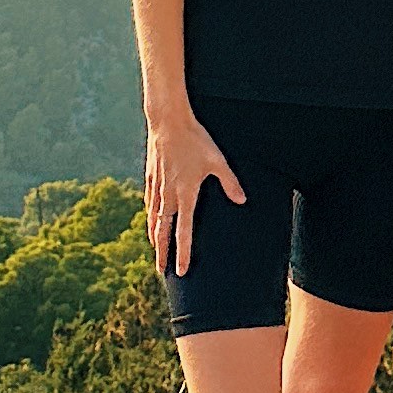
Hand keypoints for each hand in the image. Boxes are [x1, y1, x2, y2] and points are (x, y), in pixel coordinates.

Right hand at [144, 105, 245, 276]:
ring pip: (153, 219)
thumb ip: (230, 182)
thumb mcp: (218, 160)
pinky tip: (151, 218)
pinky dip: (149, 215)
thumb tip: (243, 200)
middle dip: (162, 253)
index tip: (181, 271)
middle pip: (162, 232)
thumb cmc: (196, 140)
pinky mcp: (150, 177)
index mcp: (185, 194)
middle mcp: (168, 195)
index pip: (183, 232)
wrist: (168, 121)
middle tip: (162, 271)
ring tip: (155, 250)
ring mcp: (157, 187)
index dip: (182, 253)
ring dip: (154, 237)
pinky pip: (149, 202)